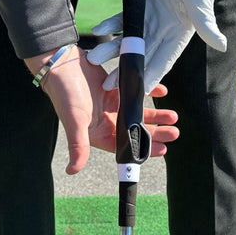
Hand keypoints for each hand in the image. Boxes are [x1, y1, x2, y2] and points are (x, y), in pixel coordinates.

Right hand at [26, 46, 178, 174]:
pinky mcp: (116, 87)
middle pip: (136, 129)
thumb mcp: (74, 122)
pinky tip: (163, 91)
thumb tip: (71, 171)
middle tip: (174, 132)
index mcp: (98, 133)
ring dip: (156, 114)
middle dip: (156, 132)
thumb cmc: (65, 94)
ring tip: (173, 116)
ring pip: (139, 112)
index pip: (125, 146)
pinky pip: (136, 91)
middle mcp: (107, 121)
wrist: (61, 63)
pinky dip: (150, 90)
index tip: (163, 150)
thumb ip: (77, 146)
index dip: (144, 149)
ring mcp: (112, 104)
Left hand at [86, 0, 227, 92]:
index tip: (139, 90)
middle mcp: (163, 32)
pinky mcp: (139, 5)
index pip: (163, 60)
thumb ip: (206, 24)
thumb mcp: (201, 0)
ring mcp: (149, 20)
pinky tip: (98, 31)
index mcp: (179, 36)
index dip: (151, 75)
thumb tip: (222, 45)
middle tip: (108, 85)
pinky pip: (123, 18)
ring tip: (93, 58)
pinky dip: (111, 24)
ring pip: (128, 39)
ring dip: (111, 49)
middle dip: (125, 69)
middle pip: (141, 55)